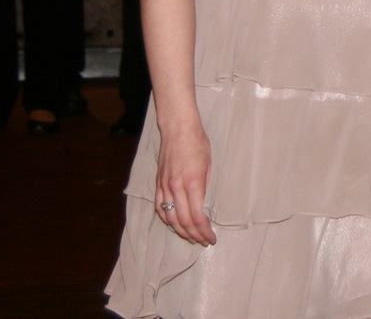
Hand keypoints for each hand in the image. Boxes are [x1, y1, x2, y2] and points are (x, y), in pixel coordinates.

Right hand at [155, 123, 215, 245]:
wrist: (178, 129)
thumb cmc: (198, 144)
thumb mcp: (209, 165)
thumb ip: (206, 187)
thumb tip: (205, 206)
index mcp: (192, 183)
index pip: (197, 216)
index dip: (205, 231)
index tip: (212, 238)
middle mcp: (176, 187)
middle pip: (184, 221)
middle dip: (195, 235)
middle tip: (204, 242)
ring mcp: (165, 186)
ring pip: (170, 218)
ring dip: (181, 231)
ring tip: (191, 238)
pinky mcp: (158, 184)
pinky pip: (160, 208)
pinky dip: (167, 220)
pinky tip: (174, 225)